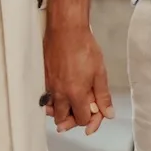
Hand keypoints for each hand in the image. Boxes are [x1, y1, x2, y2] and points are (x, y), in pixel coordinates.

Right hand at [42, 19, 112, 134]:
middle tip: (81, 112)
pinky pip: (45, 98)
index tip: (95, 115)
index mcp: (76, 94)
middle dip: (73, 120)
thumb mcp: (100, 72)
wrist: (66, 30)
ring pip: (52, 111)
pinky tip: (60, 96)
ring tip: (70, 106)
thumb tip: (108, 113)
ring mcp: (49, 87)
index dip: (91, 120)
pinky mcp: (43, 79)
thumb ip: (103, 96)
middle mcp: (60, 94)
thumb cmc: (84, 47)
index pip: (82, 119)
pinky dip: (52, 102)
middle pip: (63, 120)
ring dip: (61, 112)